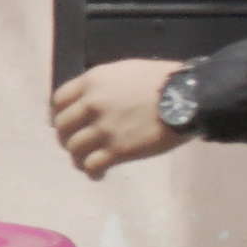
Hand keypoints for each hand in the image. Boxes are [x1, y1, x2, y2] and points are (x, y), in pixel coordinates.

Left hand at [50, 60, 187, 179]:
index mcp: (92, 81)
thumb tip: (91, 98)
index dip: (58, 114)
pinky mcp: (116, 150)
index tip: (65, 124)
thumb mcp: (125, 71)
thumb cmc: (162, 81)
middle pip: (62, 127)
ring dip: (77, 158)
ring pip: (73, 149)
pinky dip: (91, 172)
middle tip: (75, 146)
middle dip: (66, 138)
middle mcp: (91, 104)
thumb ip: (103, 85)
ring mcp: (103, 128)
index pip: (58, 100)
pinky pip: (91, 166)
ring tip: (86, 164)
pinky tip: (98, 175)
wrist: (188, 97)